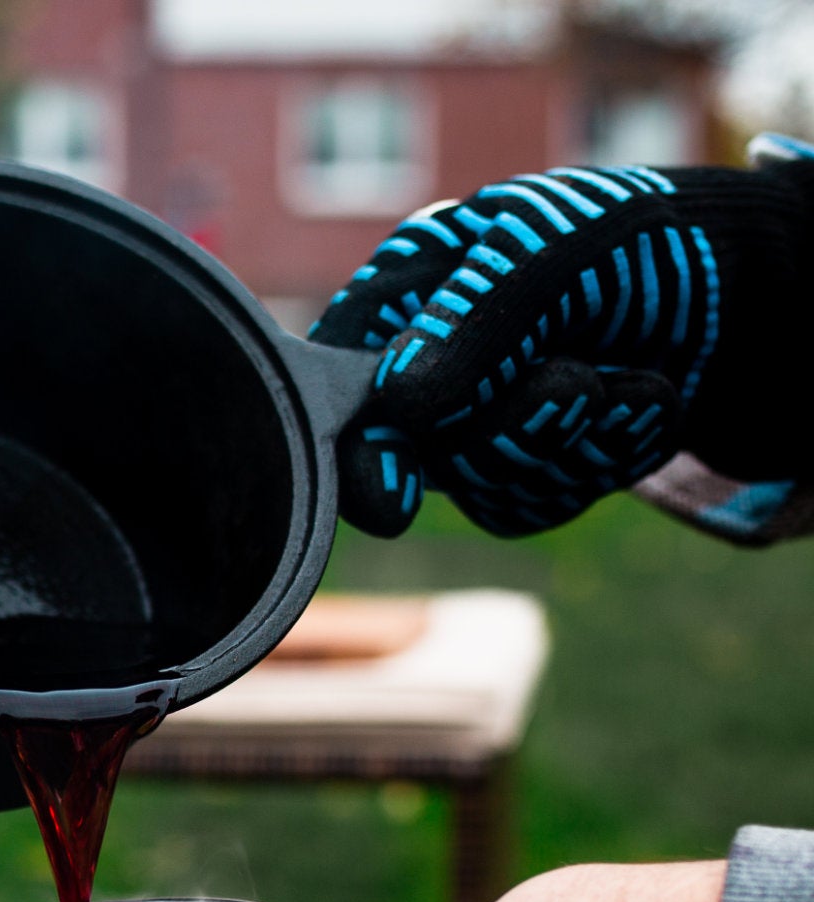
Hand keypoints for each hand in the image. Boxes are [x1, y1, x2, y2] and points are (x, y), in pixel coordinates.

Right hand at [312, 141, 813, 537]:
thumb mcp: (550, 244)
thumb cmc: (621, 239)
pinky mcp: (517, 475)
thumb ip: (471, 316)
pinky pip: (534, 504)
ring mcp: (462, 432)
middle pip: (420, 458)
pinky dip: (601, 460)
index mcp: (396, 303)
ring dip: (574, 440)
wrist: (721, 283)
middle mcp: (415, 375)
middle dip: (514, 428)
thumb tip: (396, 402)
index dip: (359, 449)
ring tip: (619, 377)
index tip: (392, 496)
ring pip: (483, 488)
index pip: (340, 389)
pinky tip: (628, 404)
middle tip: (578, 380)